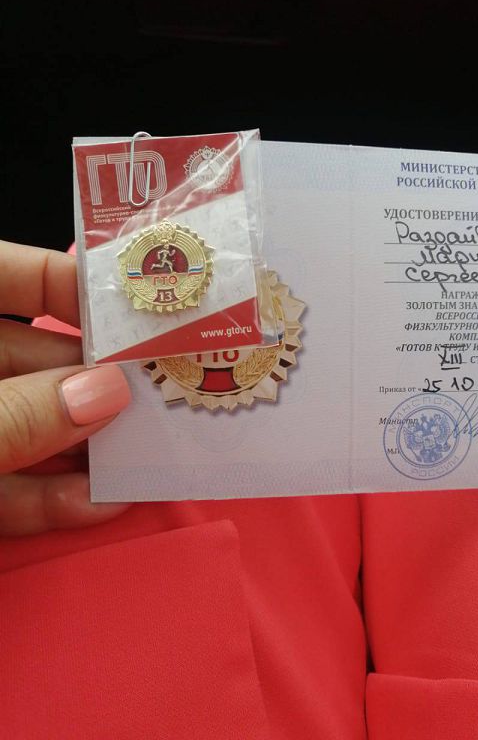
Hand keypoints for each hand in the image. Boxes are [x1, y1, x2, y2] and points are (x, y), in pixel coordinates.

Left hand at [0, 241, 131, 535]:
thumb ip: (14, 415)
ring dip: (81, 447)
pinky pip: (0, 485)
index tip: (135, 308)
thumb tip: (109, 392)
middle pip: (26, 356)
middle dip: (92, 380)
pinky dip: (43, 498)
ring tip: (147, 455)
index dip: (66, 281)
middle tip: (159, 394)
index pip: (2, 274)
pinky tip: (96, 504)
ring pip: (22, 425)